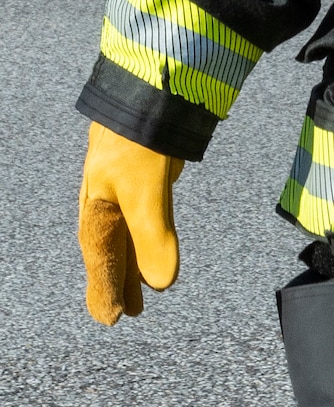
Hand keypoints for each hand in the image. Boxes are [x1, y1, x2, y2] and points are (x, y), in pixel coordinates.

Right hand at [78, 122, 183, 323]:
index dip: (107, 289)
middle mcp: (106, 202)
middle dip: (119, 281)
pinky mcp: (143, 172)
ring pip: (127, 234)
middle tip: (128, 313)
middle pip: (113, 251)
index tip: (114, 319)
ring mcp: (123, 187)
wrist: (146, 87)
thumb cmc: (137, 138)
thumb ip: (153, 235)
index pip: (103, 260)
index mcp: (97, 210)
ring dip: (133, 261)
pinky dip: (145, 235)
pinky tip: (151, 241)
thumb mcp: (145, 189)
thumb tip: (162, 282)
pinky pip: (142, 214)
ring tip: (142, 289)